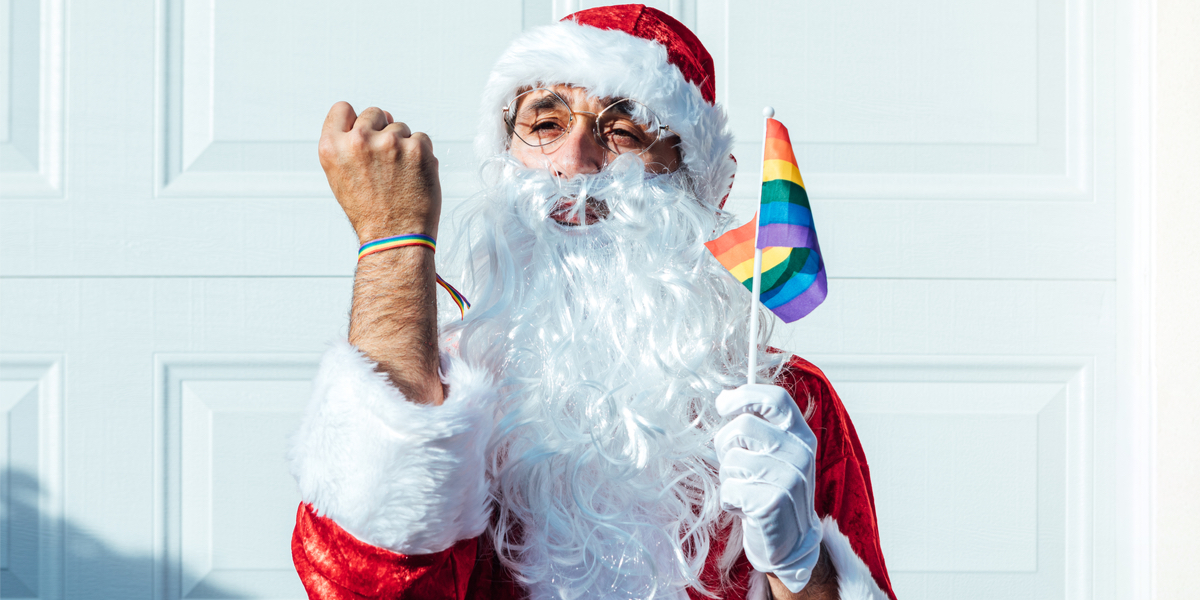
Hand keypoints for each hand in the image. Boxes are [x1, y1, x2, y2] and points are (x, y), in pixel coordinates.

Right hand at [318, 102, 441, 242]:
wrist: (394, 237)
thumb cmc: (369, 211)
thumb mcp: (340, 176)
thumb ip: (349, 144)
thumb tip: (382, 116)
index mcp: (332, 147)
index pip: (342, 109)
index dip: (354, 122)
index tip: (362, 137)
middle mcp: (358, 140)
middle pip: (375, 114)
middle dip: (381, 132)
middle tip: (384, 165)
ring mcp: (390, 142)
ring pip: (400, 127)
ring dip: (402, 145)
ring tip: (398, 175)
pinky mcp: (417, 148)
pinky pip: (421, 139)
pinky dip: (421, 155)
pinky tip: (413, 176)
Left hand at [714, 384, 821, 592]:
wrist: (791, 543)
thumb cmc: (772, 491)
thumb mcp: (776, 454)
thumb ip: (760, 427)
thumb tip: (724, 397)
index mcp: (802, 436)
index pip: (776, 399)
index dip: (745, 395)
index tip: (724, 403)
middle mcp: (800, 453)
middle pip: (743, 424)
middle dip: (725, 442)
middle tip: (732, 462)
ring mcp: (789, 478)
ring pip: (732, 459)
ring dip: (728, 476)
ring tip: (744, 489)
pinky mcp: (772, 502)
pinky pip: (729, 488)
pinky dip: (729, 500)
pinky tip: (745, 508)